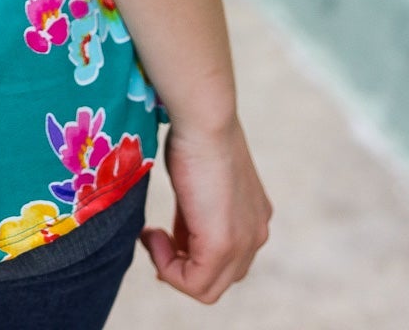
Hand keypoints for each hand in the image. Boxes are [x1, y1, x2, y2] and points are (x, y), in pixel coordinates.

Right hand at [140, 117, 271, 303]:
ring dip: (172, 270)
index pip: (227, 258)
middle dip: (182, 266)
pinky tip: (152, 235)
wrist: (205, 119)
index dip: (191, 253)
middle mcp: (256, 234)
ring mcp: (243, 244)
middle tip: (154, 241)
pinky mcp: (221, 246)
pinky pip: (194, 284)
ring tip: (152, 236)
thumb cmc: (196, 136)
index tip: (163, 233)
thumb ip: (195, 213)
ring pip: (208, 289)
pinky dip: (167, 268)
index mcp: (254, 217)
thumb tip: (177, 237)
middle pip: (219, 278)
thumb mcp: (198, 182)